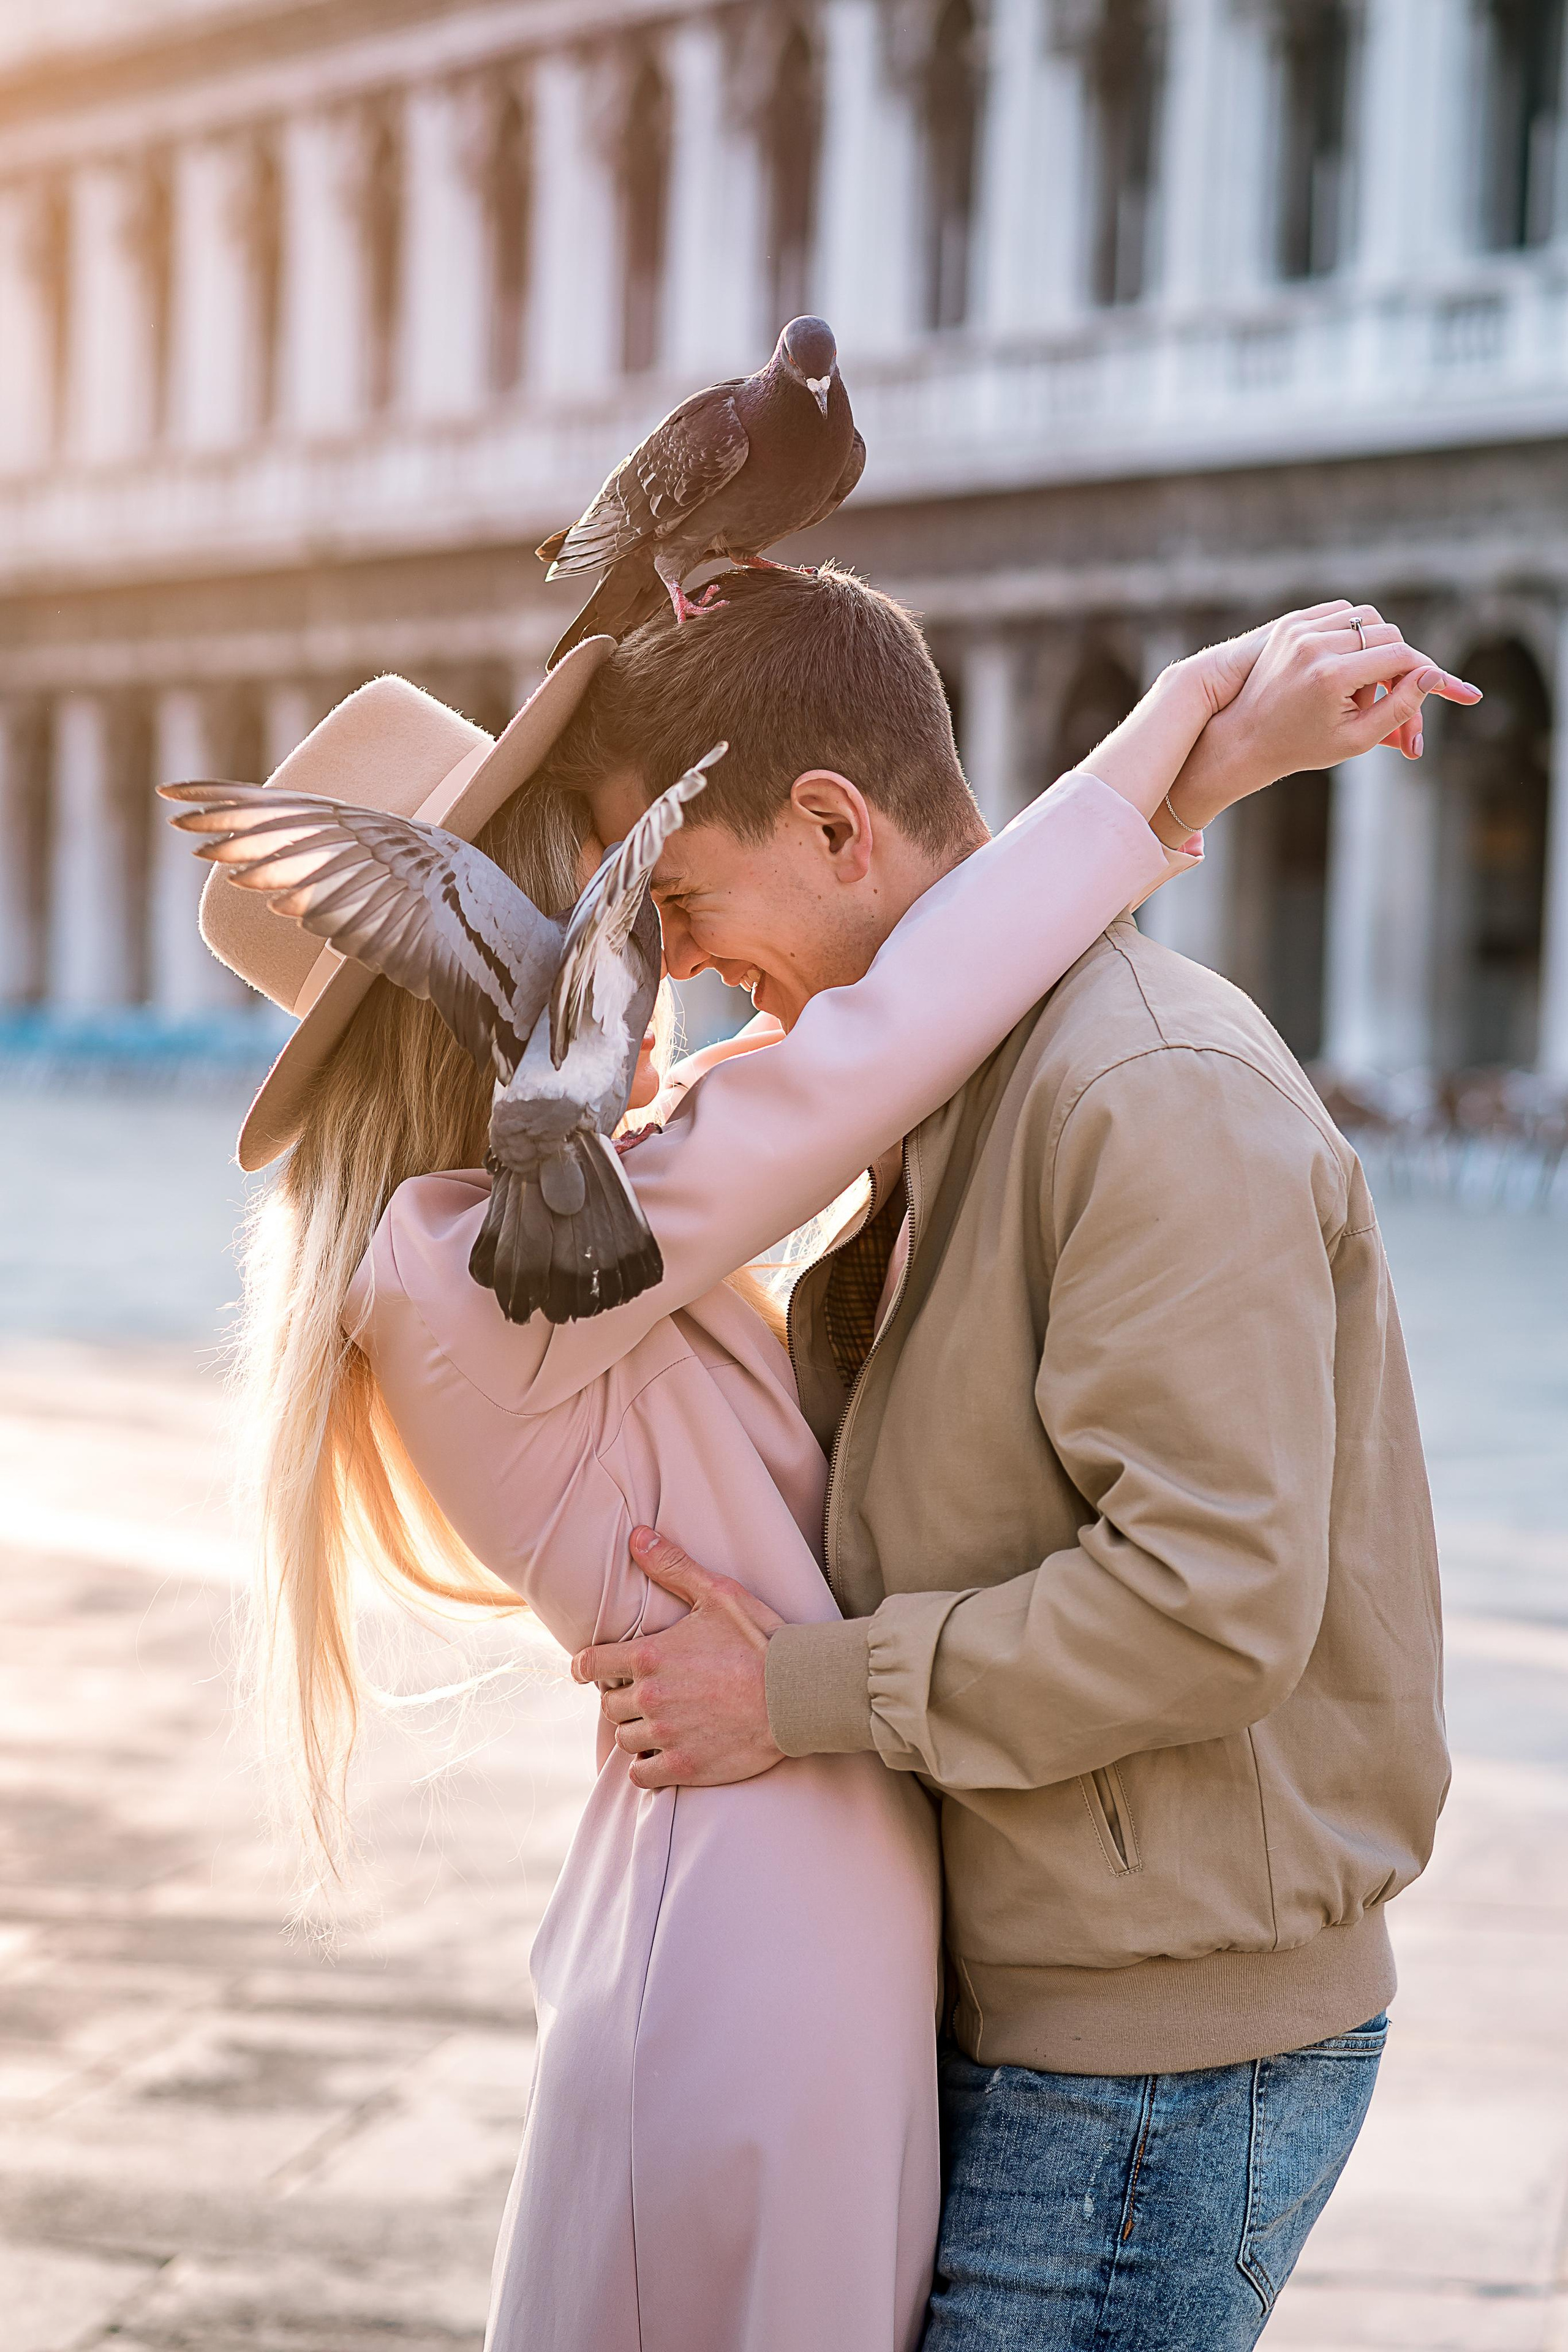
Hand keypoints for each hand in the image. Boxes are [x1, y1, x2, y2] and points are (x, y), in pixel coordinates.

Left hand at [571, 1527, 784, 1789]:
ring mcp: (665, 1734)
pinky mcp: (684, 1765)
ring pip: (623, 1738)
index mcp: (650, 1656)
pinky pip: (642, 1774)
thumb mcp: (718, 1594)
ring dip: (634, 1730)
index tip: (590, 1669)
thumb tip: (637, 1537)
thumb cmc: (760, 1641)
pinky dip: (646, 1765)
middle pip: (608, 1704)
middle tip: (644, 1692)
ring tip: (657, 1721)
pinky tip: (663, 1752)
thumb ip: (673, 1566)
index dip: (586, 1666)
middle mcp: (650, 1697)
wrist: (797, 1694)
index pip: (590, 1665)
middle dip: (621, 1696)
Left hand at [1161, 605, 1481, 840]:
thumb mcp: (1357, 739)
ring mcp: (1298, 629)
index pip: (1399, 656)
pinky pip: (1341, 614)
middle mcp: (1314, 644)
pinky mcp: (1290, 622)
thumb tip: (1431, 675)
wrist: (1245, 737)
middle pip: (1385, 634)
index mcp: (1331, 676)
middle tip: (1394, 695)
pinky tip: (1346, 666)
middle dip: (1399, 662)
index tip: (1439, 686)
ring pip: (1365, 620)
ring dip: (1374, 647)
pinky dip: (1353, 634)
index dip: (1423, 670)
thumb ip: (1399, 708)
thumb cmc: (1303, 746)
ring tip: (1361, 686)